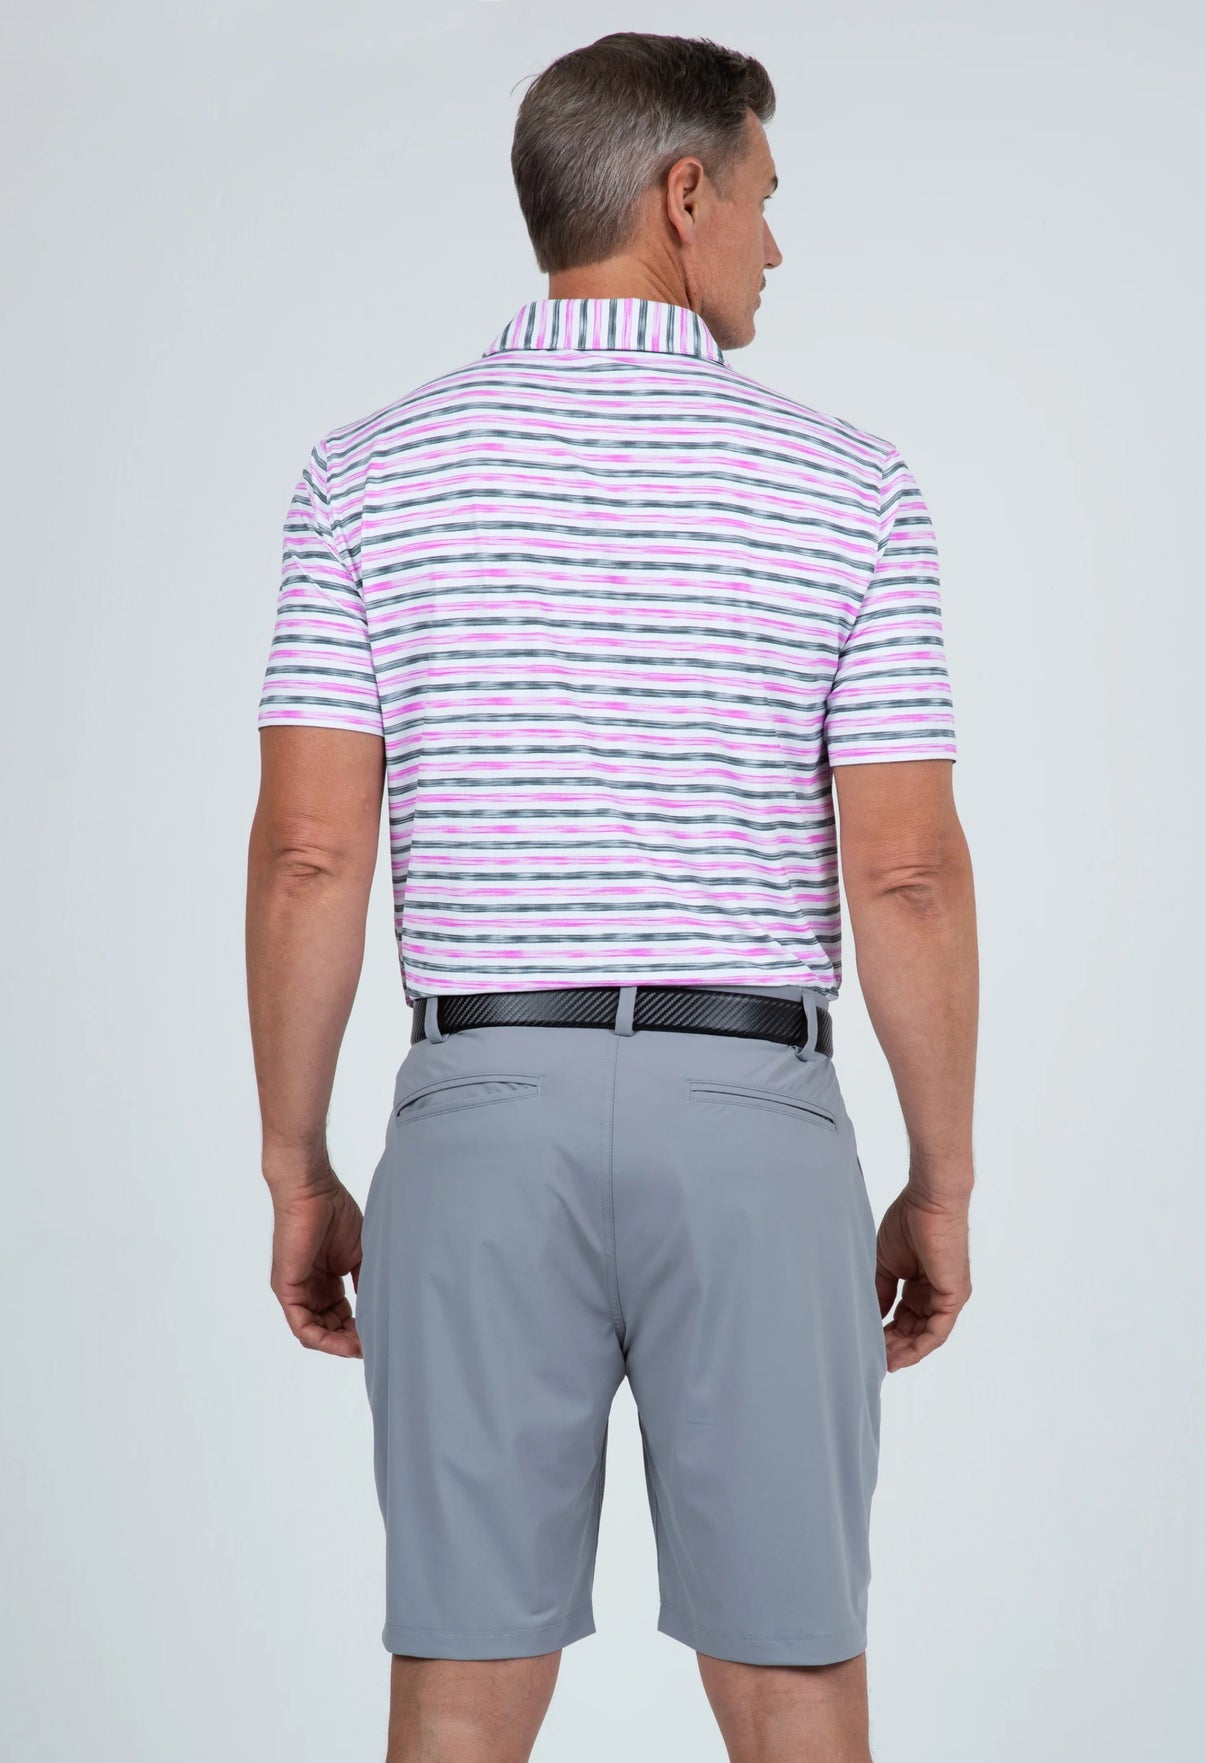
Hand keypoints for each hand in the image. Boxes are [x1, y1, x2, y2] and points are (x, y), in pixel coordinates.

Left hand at [267, 1168, 363, 1357]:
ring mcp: (296, 1290)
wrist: (313, 1191)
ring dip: (338, 1344)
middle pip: (328, 1328)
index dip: (358, 1330)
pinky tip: (344, 1343)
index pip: (339, 1316)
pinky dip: (323, 1339)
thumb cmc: (334, 1212)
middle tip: (372, 1347)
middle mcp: (309, 1289)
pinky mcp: (287, 1289)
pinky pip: (302, 1325)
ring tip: (360, 1349)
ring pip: (314, 1332)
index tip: (378, 1336)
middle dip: (350, 1341)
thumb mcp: (358, 1254)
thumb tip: (377, 1307)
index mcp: (324, 1281)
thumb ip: (363, 1281)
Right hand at [875, 1186, 971, 1371]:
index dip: (887, 1333)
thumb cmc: (909, 1221)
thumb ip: (882, 1290)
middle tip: (874, 1359)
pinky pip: (937, 1330)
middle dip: (895, 1346)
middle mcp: (937, 1293)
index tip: (870, 1345)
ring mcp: (948, 1296)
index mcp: (922, 1284)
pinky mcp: (953, 1296)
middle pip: (915, 1330)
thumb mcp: (887, 1263)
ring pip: (926, 1335)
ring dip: (905, 1351)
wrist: (928, 1201)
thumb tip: (873, 1315)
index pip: (905, 1317)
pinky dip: (919, 1345)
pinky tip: (901, 1354)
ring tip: (884, 1362)